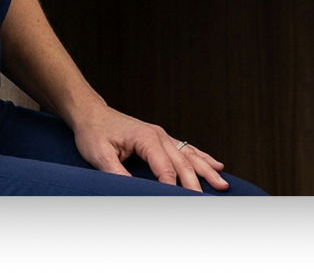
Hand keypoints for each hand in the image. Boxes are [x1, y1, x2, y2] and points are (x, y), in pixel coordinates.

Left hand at [71, 101, 227, 191]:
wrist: (92, 114)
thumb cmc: (94, 133)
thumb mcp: (100, 155)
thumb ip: (117, 172)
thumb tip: (132, 188)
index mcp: (147, 138)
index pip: (165, 167)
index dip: (172, 186)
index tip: (180, 200)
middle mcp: (160, 135)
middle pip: (182, 162)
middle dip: (196, 181)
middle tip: (208, 198)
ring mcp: (162, 136)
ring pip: (190, 154)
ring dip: (206, 169)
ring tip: (222, 182)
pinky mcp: (161, 139)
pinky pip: (186, 149)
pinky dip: (202, 157)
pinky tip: (215, 164)